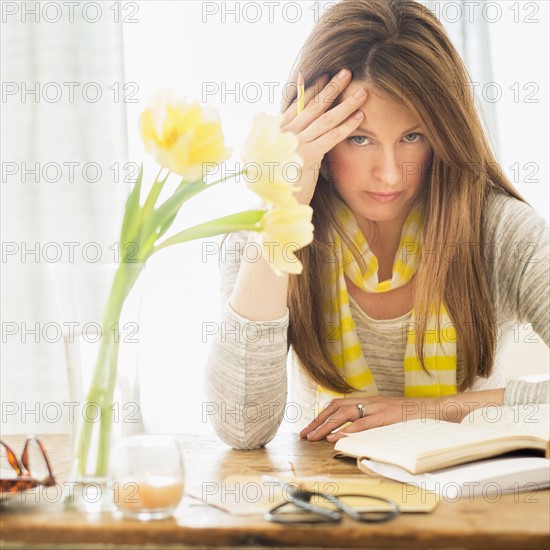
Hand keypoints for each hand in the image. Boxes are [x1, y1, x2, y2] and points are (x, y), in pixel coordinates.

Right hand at [280, 68, 367, 204]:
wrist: (277, 205)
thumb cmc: (283, 184)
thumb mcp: (285, 158)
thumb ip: (294, 142)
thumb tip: (307, 130)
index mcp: (278, 131)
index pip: (298, 104)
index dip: (313, 89)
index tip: (327, 76)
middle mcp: (285, 133)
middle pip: (313, 106)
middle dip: (332, 88)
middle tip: (347, 72)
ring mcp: (296, 143)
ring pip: (325, 119)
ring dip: (345, 104)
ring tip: (362, 93)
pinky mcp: (307, 156)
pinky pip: (330, 137)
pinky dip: (346, 126)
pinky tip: (359, 118)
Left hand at [299, 396, 442, 441]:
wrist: (436, 408)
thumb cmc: (413, 416)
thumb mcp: (388, 416)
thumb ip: (371, 421)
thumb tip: (353, 433)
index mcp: (369, 401)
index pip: (338, 405)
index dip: (322, 416)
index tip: (309, 428)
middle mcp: (371, 402)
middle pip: (336, 407)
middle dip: (318, 421)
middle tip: (304, 435)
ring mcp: (379, 408)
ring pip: (346, 414)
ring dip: (327, 426)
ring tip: (314, 438)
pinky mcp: (388, 417)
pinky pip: (365, 423)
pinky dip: (348, 430)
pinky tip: (336, 438)